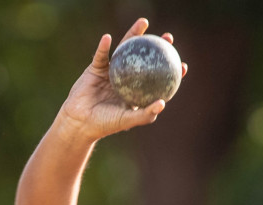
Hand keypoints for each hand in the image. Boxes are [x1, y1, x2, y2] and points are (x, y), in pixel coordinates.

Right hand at [56, 19, 186, 143]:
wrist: (80, 122)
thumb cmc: (105, 124)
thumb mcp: (127, 120)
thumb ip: (145, 114)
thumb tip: (163, 102)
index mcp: (136, 90)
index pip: (157, 78)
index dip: (170, 71)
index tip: (182, 64)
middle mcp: (126, 78)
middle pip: (144, 57)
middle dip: (157, 46)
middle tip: (168, 38)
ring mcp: (112, 71)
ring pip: (125, 49)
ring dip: (134, 34)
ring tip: (144, 23)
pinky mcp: (96, 68)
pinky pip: (101, 55)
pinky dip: (104, 46)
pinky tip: (107, 38)